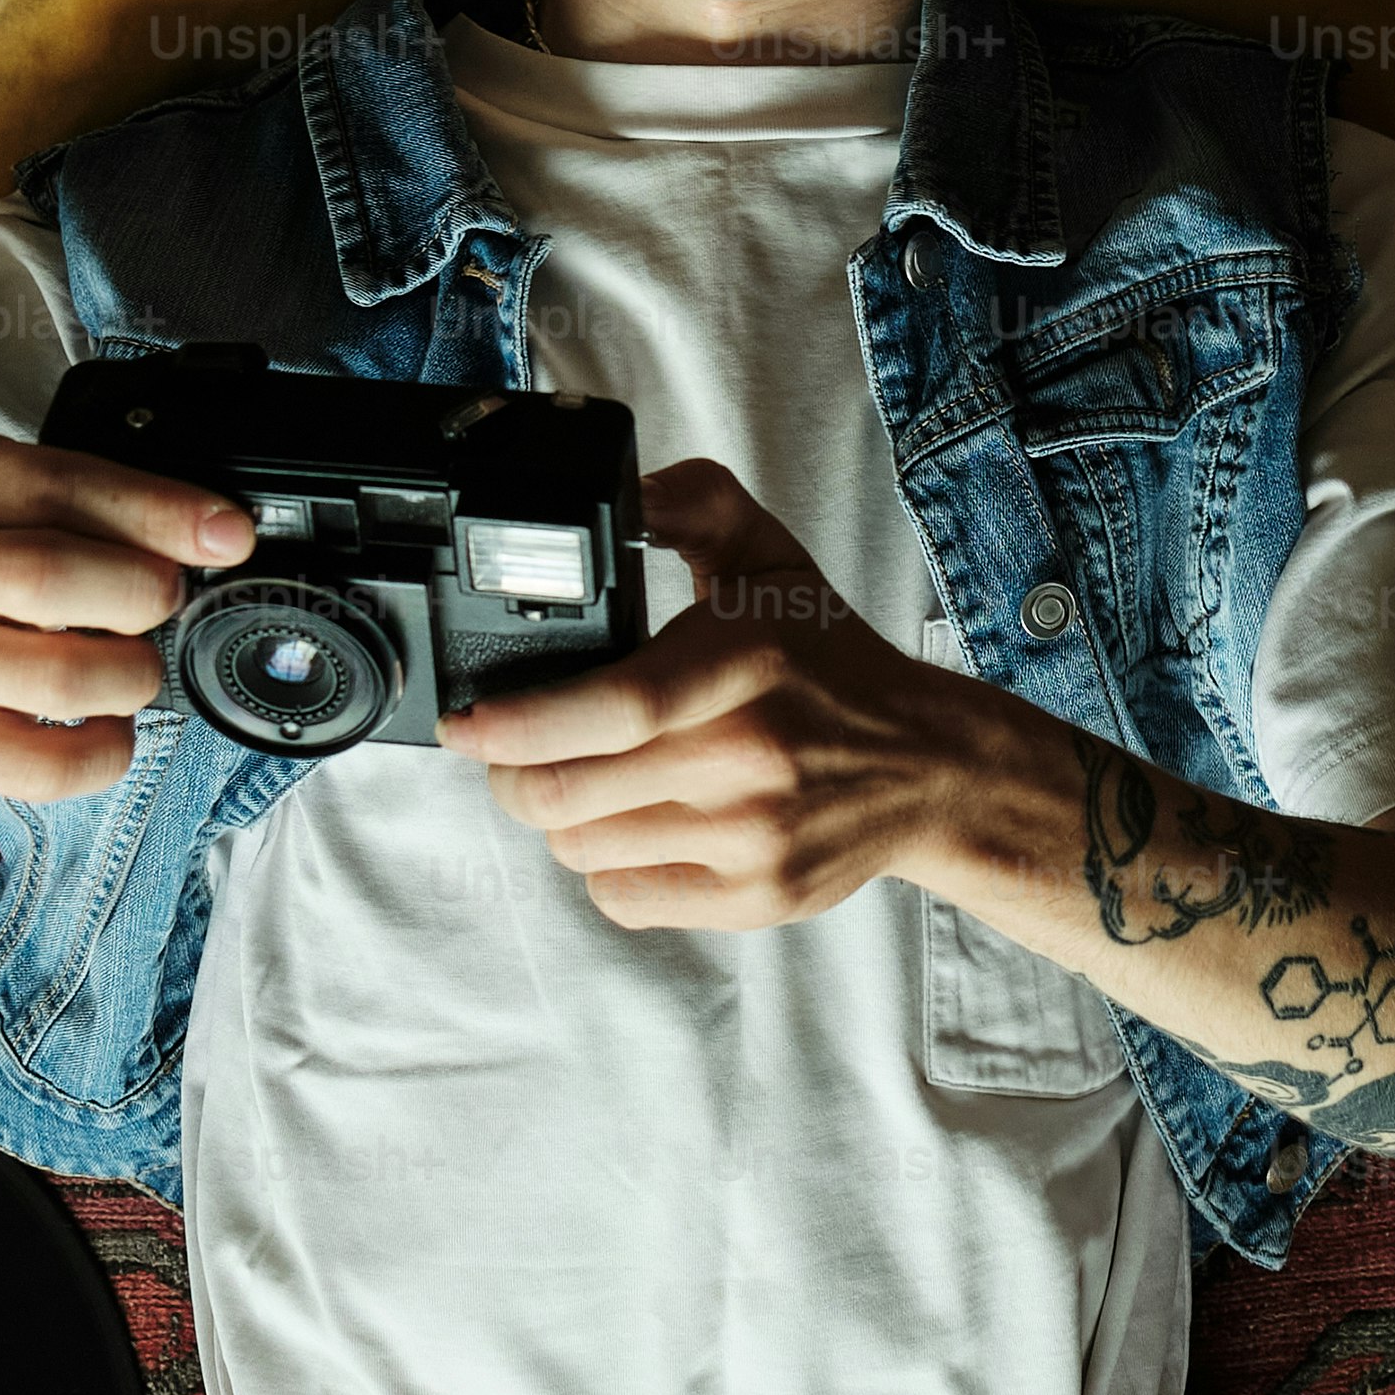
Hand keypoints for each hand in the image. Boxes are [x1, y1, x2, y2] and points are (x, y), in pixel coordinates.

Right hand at [0, 433, 251, 802]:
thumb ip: (120, 507)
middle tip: (159, 604)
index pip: (63, 486)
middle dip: (140, 596)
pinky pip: (45, 765)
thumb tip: (222, 536)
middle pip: (48, 578)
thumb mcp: (35, 505)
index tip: (229, 537)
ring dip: (130, 676)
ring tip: (127, 666)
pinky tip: (105, 724)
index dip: (160, 513)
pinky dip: (104, 751)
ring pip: (59, 680)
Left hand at [453, 459, 1022, 928]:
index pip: (612, 708)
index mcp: (743, 664)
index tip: (465, 722)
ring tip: (586, 782)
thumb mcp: (768, 559)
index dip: (517, 724)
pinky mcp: (753, 899)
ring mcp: (751, 839)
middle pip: (568, 793)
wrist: (929, 766)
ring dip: (560, 817)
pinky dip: (603, 866)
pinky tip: (632, 827)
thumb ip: (692, 505)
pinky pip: (621, 897)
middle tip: (511, 750)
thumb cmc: (832, 663)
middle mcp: (748, 758)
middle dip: (510, 774)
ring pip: (581, 848)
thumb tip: (620, 495)